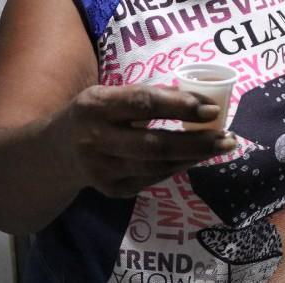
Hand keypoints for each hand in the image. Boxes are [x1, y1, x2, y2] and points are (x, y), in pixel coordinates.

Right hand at [48, 84, 235, 197]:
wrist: (56, 151)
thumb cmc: (94, 113)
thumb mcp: (109, 95)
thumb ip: (144, 96)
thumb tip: (197, 100)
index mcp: (96, 105)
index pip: (143, 103)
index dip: (180, 106)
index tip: (211, 110)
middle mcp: (96, 139)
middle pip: (155, 144)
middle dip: (197, 142)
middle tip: (228, 136)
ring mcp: (102, 169)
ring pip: (158, 166)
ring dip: (194, 157)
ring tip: (221, 146)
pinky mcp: (111, 189)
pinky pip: (153, 178)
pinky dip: (178, 167)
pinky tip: (195, 157)